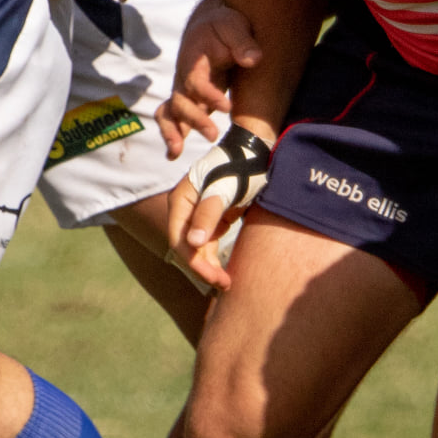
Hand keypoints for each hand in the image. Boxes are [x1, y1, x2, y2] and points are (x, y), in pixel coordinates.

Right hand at [154, 0, 262, 158]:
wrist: (212, 26)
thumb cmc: (224, 27)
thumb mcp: (234, 26)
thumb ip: (243, 42)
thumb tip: (254, 59)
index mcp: (194, 61)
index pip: (196, 82)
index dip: (208, 95)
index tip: (226, 107)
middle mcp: (184, 78)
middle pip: (181, 102)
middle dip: (195, 120)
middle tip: (213, 134)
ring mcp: (185, 90)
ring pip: (170, 113)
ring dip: (173, 132)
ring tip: (177, 151)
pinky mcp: (191, 100)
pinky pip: (172, 118)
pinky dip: (171, 135)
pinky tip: (174, 155)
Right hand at [167, 132, 266, 289]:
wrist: (258, 153)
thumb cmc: (241, 167)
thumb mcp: (226, 188)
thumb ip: (209, 213)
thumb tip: (193, 244)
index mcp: (181, 200)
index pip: (179, 238)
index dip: (193, 261)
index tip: (212, 277)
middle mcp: (185, 209)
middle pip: (187, 246)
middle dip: (202, 267)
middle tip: (224, 284)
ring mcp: (198, 215)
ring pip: (197, 248)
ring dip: (209, 266)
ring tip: (227, 283)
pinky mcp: (213, 219)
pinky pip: (208, 243)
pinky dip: (214, 257)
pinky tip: (225, 271)